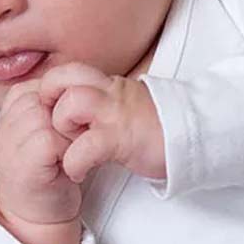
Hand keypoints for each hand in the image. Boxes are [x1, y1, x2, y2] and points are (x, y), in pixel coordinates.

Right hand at [0, 81, 82, 226]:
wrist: (36, 221)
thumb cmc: (46, 177)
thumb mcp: (40, 138)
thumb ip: (45, 113)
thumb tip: (69, 86)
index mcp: (5, 120)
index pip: (30, 88)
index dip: (55, 100)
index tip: (68, 123)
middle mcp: (2, 131)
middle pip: (37, 97)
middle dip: (63, 112)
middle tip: (76, 137)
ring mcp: (9, 148)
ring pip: (44, 115)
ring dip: (67, 130)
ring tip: (73, 150)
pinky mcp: (23, 165)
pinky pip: (49, 138)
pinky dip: (67, 147)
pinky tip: (71, 163)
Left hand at [37, 62, 166, 182]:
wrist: (197, 137)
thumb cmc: (159, 129)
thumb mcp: (123, 108)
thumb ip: (100, 105)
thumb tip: (72, 111)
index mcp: (108, 85)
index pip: (65, 71)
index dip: (49, 90)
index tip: (48, 115)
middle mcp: (110, 93)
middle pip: (60, 77)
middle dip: (46, 101)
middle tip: (52, 128)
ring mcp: (116, 113)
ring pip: (71, 103)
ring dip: (61, 128)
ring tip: (68, 148)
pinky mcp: (122, 138)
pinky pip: (85, 146)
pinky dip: (74, 163)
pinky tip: (78, 172)